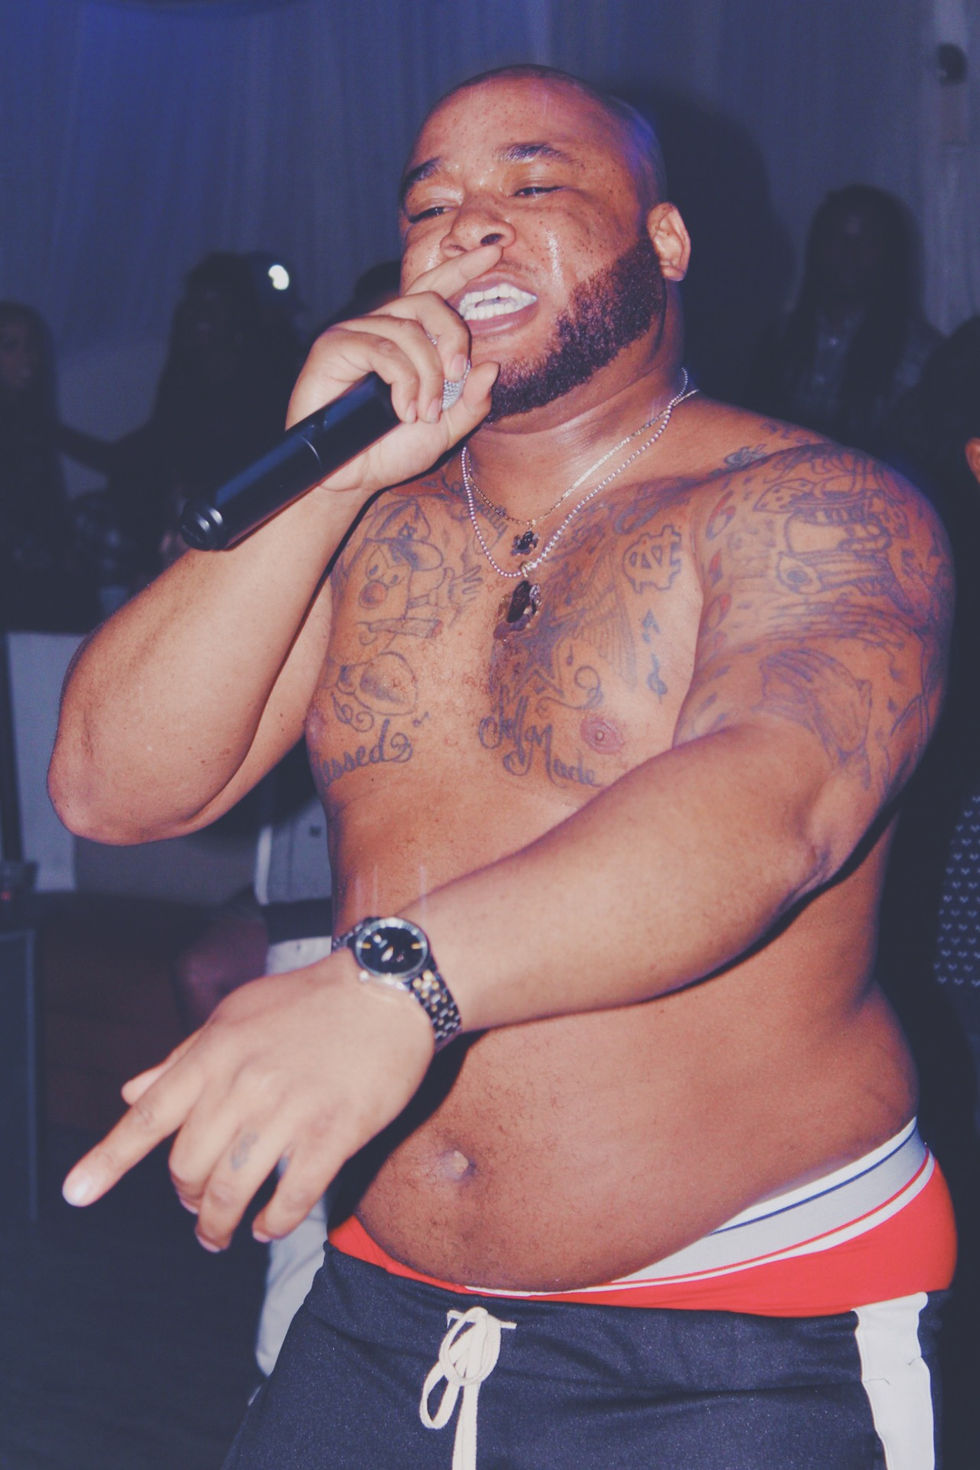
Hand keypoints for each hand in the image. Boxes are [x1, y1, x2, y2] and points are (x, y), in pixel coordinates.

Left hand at [62, 955, 434, 1249]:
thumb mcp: (238, 1014)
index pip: (149, 1116)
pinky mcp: (334, 1133)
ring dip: (218, 1224)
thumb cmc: (311, 1000)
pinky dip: (272, 1224)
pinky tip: (268, 1226)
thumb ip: (184, 1057)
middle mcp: (244, 1083)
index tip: (76, 1192)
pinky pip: (291, 1199)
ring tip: (221, 1234)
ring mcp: (289, 1111)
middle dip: (186, 1198)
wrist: (389, 988)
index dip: (109, 1159)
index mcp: (215, 1052)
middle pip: (188, 1167)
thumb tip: (133, 1092)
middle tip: (196, 1207)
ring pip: (232, 1190)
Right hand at [288, 242, 501, 496]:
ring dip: (427, 377)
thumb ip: (471, 403)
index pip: (436, 290)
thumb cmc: (389, 451)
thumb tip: (490, 366)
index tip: (495, 251)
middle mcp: (382, 328)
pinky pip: (383, 349)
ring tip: (421, 413)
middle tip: (457, 378)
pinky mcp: (334, 346)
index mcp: (409, 340)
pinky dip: (402, 381)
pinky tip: (401, 410)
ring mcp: (356, 333)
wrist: (349, 478)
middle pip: (428, 302)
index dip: (463, 269)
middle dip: (453, 338)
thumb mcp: (443, 430)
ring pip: (408, 331)